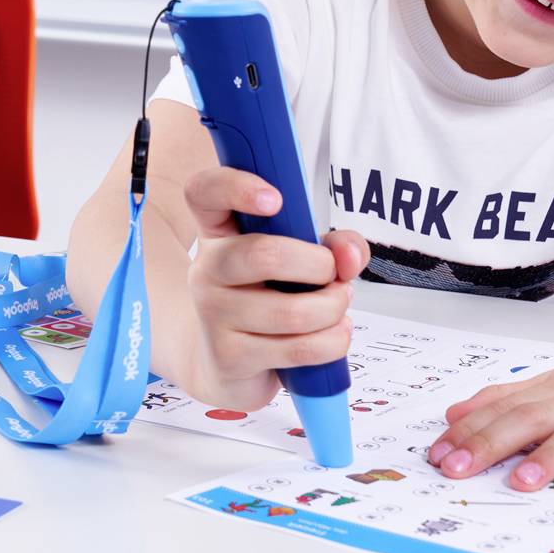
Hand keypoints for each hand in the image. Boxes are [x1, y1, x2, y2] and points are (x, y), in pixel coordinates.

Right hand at [175, 165, 368, 409]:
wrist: (228, 365)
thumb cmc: (268, 299)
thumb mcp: (300, 262)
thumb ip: (335, 247)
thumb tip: (349, 254)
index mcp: (220, 232)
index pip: (205, 192)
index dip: (236, 187)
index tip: (275, 199)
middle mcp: (207, 268)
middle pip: (265, 254)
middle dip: (320, 266)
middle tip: (333, 275)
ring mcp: (213, 314)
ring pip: (291, 311)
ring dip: (333, 309)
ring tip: (338, 306)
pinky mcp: (230, 356)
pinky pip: (299, 348)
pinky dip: (332, 341)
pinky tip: (333, 333)